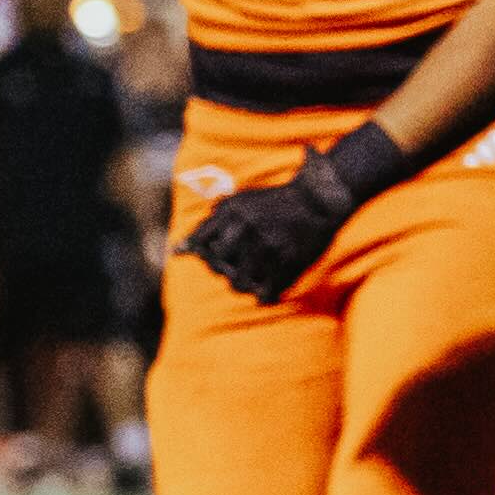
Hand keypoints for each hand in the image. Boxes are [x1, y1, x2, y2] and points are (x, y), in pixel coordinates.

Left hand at [180, 121, 408, 306]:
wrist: (318, 200)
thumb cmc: (273, 203)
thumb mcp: (238, 204)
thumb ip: (208, 225)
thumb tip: (176, 252)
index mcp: (233, 212)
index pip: (201, 245)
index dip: (204, 255)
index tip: (215, 256)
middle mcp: (247, 228)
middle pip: (218, 265)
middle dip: (223, 269)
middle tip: (236, 267)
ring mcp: (269, 246)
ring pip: (239, 283)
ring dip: (242, 285)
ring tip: (252, 278)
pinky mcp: (289, 261)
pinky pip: (266, 291)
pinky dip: (264, 295)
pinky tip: (267, 289)